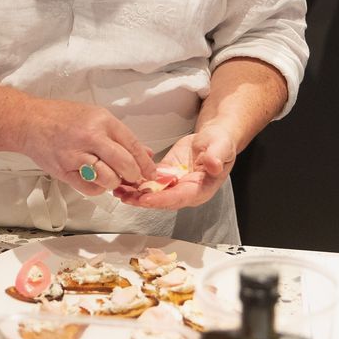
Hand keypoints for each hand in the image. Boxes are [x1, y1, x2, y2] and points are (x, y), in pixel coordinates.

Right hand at [19, 98, 157, 197]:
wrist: (30, 121)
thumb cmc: (61, 117)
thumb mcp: (95, 116)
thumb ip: (119, 135)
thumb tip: (145, 152)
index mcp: (101, 120)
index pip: (132, 145)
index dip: (145, 162)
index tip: (150, 172)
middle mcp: (90, 137)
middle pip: (124, 164)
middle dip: (133, 175)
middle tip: (133, 177)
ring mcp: (76, 155)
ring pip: (109, 179)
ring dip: (114, 182)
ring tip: (111, 177)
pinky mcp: (65, 170)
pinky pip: (90, 188)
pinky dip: (97, 188)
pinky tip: (95, 180)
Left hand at [111, 123, 236, 209]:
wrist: (214, 138)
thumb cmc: (220, 143)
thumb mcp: (221, 146)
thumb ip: (217, 156)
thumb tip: (214, 165)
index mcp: (201, 188)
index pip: (179, 197)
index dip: (162, 199)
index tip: (146, 199)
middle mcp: (186, 191)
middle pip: (162, 200)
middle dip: (142, 200)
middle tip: (125, 196)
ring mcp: (175, 185)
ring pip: (153, 193)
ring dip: (135, 194)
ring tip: (117, 190)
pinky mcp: (166, 176)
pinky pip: (149, 182)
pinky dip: (136, 182)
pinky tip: (121, 181)